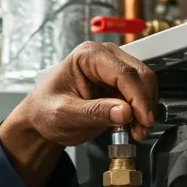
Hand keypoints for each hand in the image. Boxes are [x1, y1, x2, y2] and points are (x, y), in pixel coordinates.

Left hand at [0, 41, 159, 147]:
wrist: (40, 120)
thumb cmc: (44, 110)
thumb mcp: (63, 114)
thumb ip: (93, 112)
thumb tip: (124, 112)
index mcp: (87, 55)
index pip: (124, 73)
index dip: (138, 97)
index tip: (143, 119)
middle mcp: (104, 57)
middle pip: (141, 75)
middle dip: (145, 104)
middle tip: (142, 129)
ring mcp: (114, 70)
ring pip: (145, 85)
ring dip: (146, 110)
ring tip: (137, 131)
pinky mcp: (119, 85)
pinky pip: (141, 96)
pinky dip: (141, 113)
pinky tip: (134, 127)